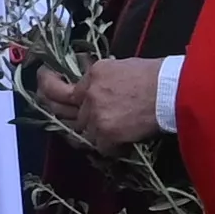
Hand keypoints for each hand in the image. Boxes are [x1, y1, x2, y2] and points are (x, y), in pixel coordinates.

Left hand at [35, 59, 163, 152]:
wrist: (172, 92)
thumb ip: (99, 76)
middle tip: (59, 117)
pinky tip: (122, 142)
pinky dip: (110, 146)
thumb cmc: (154, 78)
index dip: (47, 88)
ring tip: (111, 129)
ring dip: (95, 131)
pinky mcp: (106, 134)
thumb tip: (86, 79)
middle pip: (67, 112)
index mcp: (94, 74)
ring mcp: (96, 115)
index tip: (42, 86)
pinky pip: (99, 146)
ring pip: (84, 131)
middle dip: (62, 114)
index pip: (63, 88)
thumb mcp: (122, 66)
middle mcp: (90, 94)